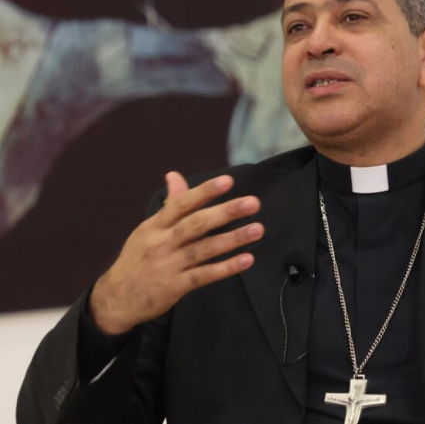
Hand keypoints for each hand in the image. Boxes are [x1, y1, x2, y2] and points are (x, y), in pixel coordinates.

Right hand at [89, 172, 263, 334]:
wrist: (117, 299)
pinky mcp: (175, 287)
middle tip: (253, 203)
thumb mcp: (148, 230)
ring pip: (204, 249)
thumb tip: (175, 175)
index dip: (204, 191)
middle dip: (226, 212)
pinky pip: (204, 275)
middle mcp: (162, 243)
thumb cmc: (138, 259)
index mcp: (155, 226)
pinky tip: (246, 260)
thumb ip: (169, 205)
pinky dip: (226, 268)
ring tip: (257, 229)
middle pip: (196, 224)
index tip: (228, 181)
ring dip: (233, 239)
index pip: (182, 204)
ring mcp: (169, 265)